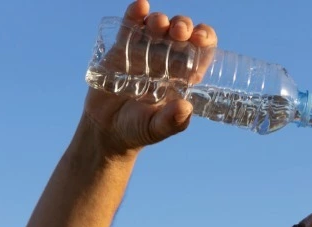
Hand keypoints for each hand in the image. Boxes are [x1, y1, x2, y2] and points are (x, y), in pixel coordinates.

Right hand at [82, 0, 217, 152]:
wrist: (106, 129)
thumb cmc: (138, 130)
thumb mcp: (156, 129)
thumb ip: (171, 121)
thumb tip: (186, 107)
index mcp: (183, 76)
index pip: (200, 52)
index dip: (204, 39)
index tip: (200, 37)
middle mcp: (167, 61)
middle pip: (181, 34)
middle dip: (183, 26)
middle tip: (179, 30)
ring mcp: (145, 52)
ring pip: (158, 27)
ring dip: (161, 20)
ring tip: (158, 24)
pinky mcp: (122, 49)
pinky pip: (130, 27)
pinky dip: (135, 14)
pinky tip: (141, 6)